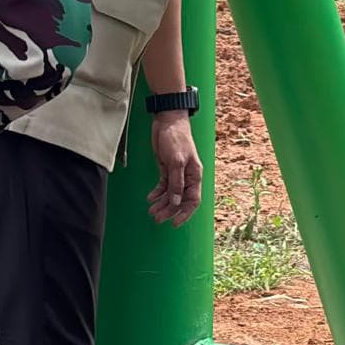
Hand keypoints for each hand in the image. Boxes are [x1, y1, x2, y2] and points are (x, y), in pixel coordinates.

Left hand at [146, 108, 203, 225]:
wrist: (167, 120)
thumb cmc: (177, 138)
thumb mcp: (177, 160)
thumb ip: (176, 182)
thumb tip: (177, 201)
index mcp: (194, 175)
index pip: (192, 200)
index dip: (184, 214)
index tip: (174, 223)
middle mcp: (187, 176)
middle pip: (179, 200)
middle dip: (169, 210)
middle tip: (156, 218)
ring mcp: (176, 173)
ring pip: (170, 194)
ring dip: (161, 203)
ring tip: (151, 211)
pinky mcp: (166, 168)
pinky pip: (163, 185)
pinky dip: (157, 193)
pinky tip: (150, 198)